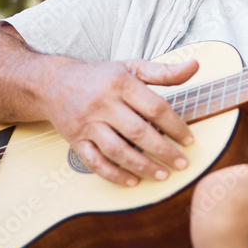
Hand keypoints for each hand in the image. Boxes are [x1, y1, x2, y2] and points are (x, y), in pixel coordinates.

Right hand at [48, 58, 198, 185]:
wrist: (53, 83)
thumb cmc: (100, 76)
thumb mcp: (132, 67)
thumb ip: (164, 71)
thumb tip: (194, 67)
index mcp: (121, 83)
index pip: (154, 107)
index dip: (175, 126)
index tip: (189, 140)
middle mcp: (103, 103)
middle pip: (138, 132)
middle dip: (163, 151)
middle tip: (182, 163)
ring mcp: (87, 123)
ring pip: (117, 150)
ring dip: (142, 166)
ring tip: (163, 175)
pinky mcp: (75, 140)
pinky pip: (95, 162)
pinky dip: (114, 174)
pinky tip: (133, 181)